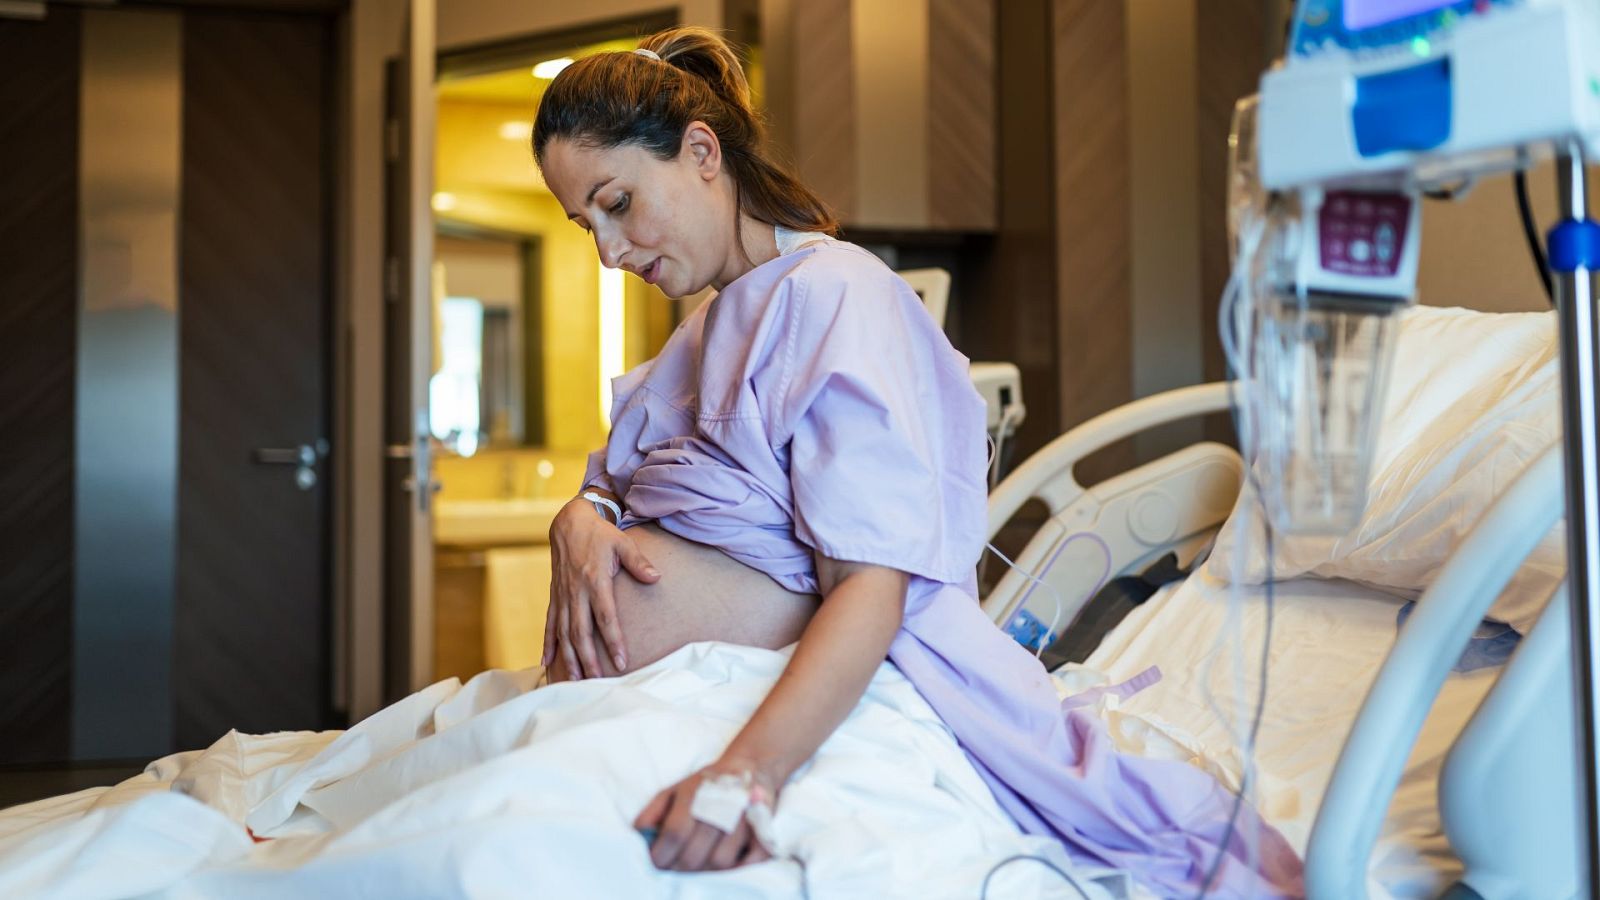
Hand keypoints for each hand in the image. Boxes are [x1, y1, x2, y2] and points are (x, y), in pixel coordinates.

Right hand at [543, 495, 659, 678]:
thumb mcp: (623, 543)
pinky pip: (550, 623)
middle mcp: (576, 591)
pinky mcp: (555, 596)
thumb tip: (656, 577)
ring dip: (568, 657)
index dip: (613, 640)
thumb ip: (638, 562)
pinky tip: (547, 663)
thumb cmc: (601, 535)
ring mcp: (563, 595)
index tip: (621, 661)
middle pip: (582, 631)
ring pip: (564, 632)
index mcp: (595, 580)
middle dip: (589, 658)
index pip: (606, 617)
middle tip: (597, 681)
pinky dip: (548, 643)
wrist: (570, 523)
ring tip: (574, 680)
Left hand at [633, 758, 776, 871]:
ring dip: (704, 871)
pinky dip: (734, 871)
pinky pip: (748, 863)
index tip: (654, 864)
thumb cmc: (706, 785)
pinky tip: (721, 865)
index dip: (661, 855)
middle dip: (678, 869)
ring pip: (719, 863)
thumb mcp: (673, 790)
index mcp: (695, 794)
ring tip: (696, 866)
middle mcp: (722, 805)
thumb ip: (651, 813)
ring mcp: (746, 819)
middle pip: (695, 854)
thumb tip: (638, 838)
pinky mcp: (764, 831)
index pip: (675, 833)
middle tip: (673, 869)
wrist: (750, 768)